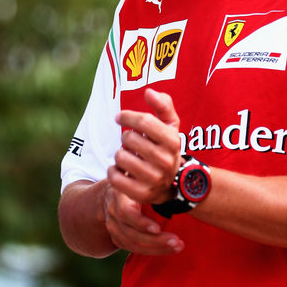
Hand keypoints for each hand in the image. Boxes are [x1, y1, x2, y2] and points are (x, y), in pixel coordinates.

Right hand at [103, 183, 183, 254]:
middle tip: (176, 241)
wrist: (110, 194)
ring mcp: (113, 228)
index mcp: (119, 196)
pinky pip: (133, 249)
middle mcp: (113, 214)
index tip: (158, 228)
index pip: (126, 213)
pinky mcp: (117, 238)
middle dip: (156, 241)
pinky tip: (167, 248)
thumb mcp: (137, 178)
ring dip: (157, 248)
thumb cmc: (132, 182)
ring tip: (177, 246)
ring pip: (133, 244)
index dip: (141, 223)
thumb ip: (149, 182)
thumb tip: (171, 184)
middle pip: (132, 234)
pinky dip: (151, 250)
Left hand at [105, 88, 183, 254]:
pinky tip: (121, 169)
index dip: (127, 116)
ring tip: (129, 156)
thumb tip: (149, 92)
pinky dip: (113, 171)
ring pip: (120, 157)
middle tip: (131, 142)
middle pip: (129, 138)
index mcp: (173, 141)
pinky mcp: (141, 194)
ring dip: (120, 154)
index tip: (119, 117)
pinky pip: (115, 177)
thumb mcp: (170, 125)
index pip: (144, 121)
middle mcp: (166, 161)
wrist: (172, 183)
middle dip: (126, 137)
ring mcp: (154, 179)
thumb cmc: (165, 147)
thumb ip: (163, 104)